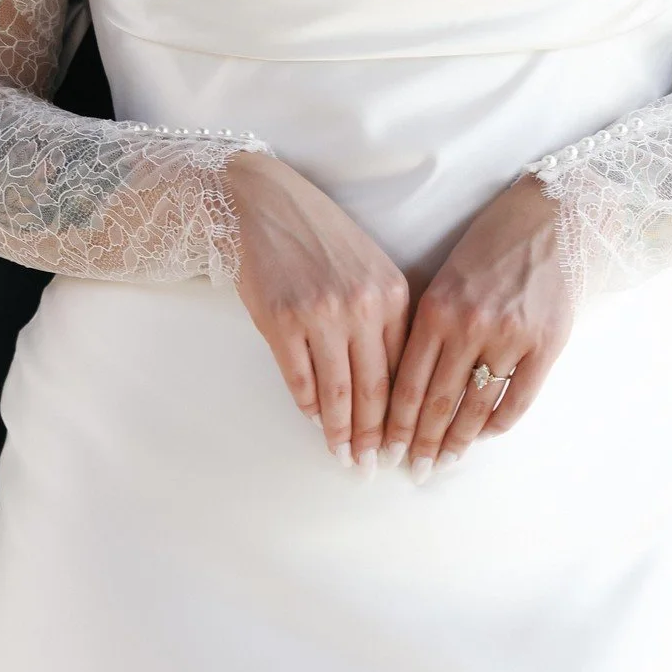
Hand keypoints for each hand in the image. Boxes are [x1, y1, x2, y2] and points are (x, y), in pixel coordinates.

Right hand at [226, 151, 409, 468]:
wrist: (266, 204)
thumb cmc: (320, 237)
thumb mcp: (369, 269)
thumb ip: (383, 320)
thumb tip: (382, 385)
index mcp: (394, 294)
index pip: (404, 369)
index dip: (404, 413)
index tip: (403, 442)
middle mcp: (364, 307)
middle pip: (376, 389)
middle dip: (376, 437)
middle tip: (374, 467)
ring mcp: (321, 316)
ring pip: (338, 392)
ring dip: (342, 433)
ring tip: (345, 459)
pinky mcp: (282, 322)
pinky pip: (299, 379)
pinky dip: (307, 407)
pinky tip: (314, 423)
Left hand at [384, 175, 572, 479]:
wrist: (548, 219)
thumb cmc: (488, 248)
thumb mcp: (443, 280)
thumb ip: (426, 329)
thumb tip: (405, 386)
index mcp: (436, 310)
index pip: (405, 383)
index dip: (394, 423)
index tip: (384, 447)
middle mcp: (470, 327)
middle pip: (437, 402)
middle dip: (420, 442)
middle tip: (412, 469)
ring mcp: (510, 337)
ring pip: (476, 407)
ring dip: (458, 441)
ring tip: (444, 461)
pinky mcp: (547, 344)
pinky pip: (519, 399)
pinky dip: (499, 423)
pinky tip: (485, 435)